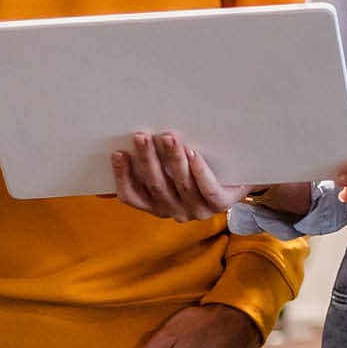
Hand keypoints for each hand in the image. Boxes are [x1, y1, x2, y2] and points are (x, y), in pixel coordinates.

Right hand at [111, 131, 249, 220]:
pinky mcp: (221, 204)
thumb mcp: (169, 173)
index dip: (123, 176)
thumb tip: (106, 174)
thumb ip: (144, 173)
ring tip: (168, 137)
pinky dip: (199, 171)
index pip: (132, 197)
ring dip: (173, 160)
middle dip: (147, 159)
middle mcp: (175, 211)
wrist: (241, 179)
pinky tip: (192, 153)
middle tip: (142, 136)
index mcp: (158, 205)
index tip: (118, 153)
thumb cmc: (198, 172)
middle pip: (157, 186)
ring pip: (182, 185)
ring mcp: (199, 210)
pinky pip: (208, 189)